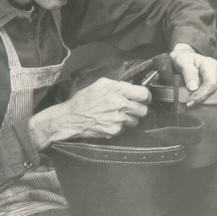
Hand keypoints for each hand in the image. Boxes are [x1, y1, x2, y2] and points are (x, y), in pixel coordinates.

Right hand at [29, 77, 150, 148]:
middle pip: (144, 110)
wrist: (71, 118)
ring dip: (130, 118)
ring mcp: (118, 119)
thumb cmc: (83, 100)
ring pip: (135, 121)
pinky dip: (120, 126)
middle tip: (131, 107)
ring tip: (118, 114)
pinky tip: (110, 121)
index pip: (144, 94)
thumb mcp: (100, 84)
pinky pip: (124, 129)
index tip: (142, 97)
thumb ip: (118, 85)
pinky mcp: (115, 131)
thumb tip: (131, 87)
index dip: (145, 96)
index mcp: (117, 90)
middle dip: (139, 108)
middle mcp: (120, 105)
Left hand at [170, 44, 216, 106]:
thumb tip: (193, 88)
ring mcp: (216, 78)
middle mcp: (216, 71)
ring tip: (189, 100)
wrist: (183, 57)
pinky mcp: (212, 84)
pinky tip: (193, 99)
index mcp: (210, 64)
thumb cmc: (183, 58)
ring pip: (212, 92)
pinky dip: (201, 97)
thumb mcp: (182, 61)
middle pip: (212, 89)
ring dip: (200, 98)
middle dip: (200, 98)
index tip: (190, 102)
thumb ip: (189, 73)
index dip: (201, 94)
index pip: (210, 83)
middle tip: (188, 104)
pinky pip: (209, 93)